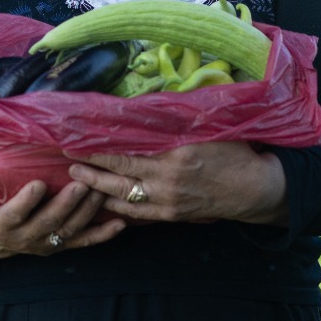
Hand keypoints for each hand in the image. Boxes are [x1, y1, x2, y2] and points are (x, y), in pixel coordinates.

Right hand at [0, 173, 125, 271]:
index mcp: (1, 225)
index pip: (15, 214)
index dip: (27, 201)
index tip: (39, 183)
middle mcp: (25, 238)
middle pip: (49, 222)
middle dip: (66, 204)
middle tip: (81, 183)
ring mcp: (46, 243)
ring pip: (69, 230)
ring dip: (87, 212)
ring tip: (100, 191)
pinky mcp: (60, 245)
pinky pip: (84, 242)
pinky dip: (103, 235)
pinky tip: (120, 223)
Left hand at [66, 142, 287, 225]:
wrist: (254, 188)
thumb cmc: (234, 151)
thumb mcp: (208, 128)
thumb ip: (178, 120)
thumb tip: (148, 105)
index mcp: (176, 154)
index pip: (128, 149)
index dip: (102, 144)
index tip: (81, 135)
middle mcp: (167, 180)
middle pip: (118, 173)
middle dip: (90, 166)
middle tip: (66, 156)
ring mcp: (167, 201)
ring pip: (122, 196)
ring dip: (96, 188)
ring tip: (76, 176)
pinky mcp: (170, 215)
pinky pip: (137, 213)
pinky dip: (117, 207)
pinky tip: (102, 200)